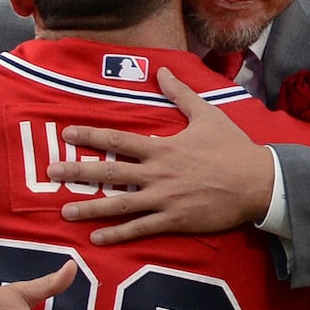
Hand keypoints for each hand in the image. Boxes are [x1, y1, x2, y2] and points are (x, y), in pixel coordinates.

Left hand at [48, 68, 274, 244]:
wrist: (258, 182)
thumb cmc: (233, 148)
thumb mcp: (207, 114)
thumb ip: (180, 94)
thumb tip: (162, 70)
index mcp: (162, 147)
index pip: (118, 139)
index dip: (90, 135)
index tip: (66, 134)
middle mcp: (157, 173)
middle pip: (109, 171)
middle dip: (78, 171)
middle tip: (51, 172)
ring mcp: (164, 199)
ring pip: (119, 203)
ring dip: (91, 207)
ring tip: (65, 210)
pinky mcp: (174, 220)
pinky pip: (140, 228)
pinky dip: (118, 234)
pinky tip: (97, 238)